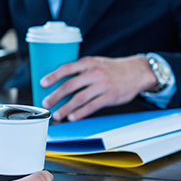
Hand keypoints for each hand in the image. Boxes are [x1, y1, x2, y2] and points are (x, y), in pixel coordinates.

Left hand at [40, 55, 156, 121]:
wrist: (137, 72)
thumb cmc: (113, 69)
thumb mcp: (96, 63)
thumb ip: (81, 70)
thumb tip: (61, 82)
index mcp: (88, 63)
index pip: (66, 68)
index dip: (53, 76)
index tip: (42, 84)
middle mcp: (94, 73)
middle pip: (70, 85)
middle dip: (55, 95)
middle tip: (46, 103)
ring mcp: (102, 85)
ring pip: (79, 98)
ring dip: (66, 108)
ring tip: (57, 114)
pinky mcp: (110, 96)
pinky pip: (92, 106)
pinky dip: (81, 113)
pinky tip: (73, 118)